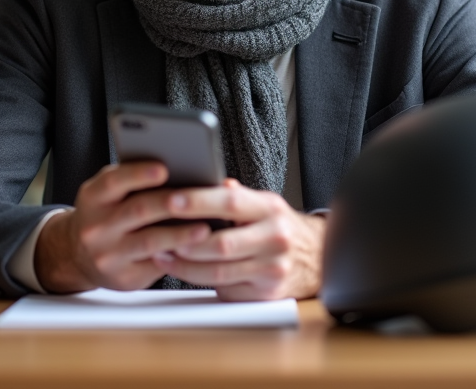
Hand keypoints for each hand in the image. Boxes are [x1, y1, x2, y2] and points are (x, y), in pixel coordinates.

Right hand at [35, 161, 210, 292]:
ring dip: (180, 234)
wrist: (78, 255)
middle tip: (197, 198)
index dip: (139, 174)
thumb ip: (133, 182)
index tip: (163, 169)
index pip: (114, 181)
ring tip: (204, 228)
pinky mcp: (124, 277)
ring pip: (149, 241)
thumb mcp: (108, 194)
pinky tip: (196, 250)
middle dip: (170, 203)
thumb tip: (178, 170)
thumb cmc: (105, 216)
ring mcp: (108, 254)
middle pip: (137, 210)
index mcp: (94, 197)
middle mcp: (96, 226)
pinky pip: (155, 266)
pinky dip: (178, 256)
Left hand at [151, 178, 326, 300]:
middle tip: (158, 234)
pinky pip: (224, 289)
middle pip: (221, 244)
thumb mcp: (264, 204)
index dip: (199, 202)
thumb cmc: (279, 227)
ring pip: (218, 272)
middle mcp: (275, 239)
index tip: (172, 200)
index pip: (230, 202)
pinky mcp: (265, 294)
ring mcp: (272, 270)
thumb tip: (211, 180)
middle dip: (185, 241)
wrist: (317, 259)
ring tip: (162, 254)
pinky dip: (199, 281)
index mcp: (271, 209)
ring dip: (184, 266)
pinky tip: (182, 271)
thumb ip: (236, 196)